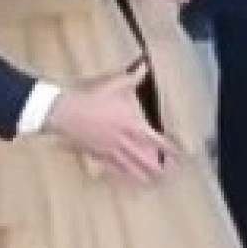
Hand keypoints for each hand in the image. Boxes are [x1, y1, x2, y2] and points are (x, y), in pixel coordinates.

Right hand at [45, 62, 167, 181]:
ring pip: (131, 167)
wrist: (67, 112)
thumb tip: (147, 64)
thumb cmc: (94, 97)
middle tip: (170, 174)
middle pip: (146, 159)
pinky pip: (112, 167)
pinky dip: (122, 175)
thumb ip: (135, 76)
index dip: (170, 149)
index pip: (158, 141)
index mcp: (134, 126)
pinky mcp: (97, 154)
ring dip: (143, 175)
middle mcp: (125, 142)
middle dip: (160, 167)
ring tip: (153, 182)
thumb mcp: (117, 84)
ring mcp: (111, 150)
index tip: (180, 155)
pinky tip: (127, 180)